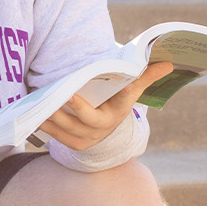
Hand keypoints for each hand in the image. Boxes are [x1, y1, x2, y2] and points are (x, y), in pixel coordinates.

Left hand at [39, 61, 173, 150]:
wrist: (106, 134)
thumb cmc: (115, 103)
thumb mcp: (131, 91)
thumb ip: (146, 76)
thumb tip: (169, 62)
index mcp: (120, 110)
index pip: (124, 99)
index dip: (123, 92)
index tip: (123, 83)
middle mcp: (104, 125)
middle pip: (89, 118)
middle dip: (78, 108)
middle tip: (67, 94)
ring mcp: (87, 136)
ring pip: (69, 127)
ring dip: (56, 116)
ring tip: (45, 101)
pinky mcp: (73, 143)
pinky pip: (57, 135)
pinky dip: (47, 125)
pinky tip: (37, 114)